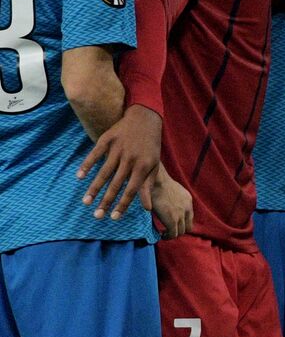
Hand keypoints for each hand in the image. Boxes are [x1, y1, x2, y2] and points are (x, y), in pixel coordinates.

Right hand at [77, 105, 162, 219]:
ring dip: (94, 188)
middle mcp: (130, 159)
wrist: (145, 118)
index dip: (123, 205)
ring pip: (103, 172)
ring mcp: (117, 149)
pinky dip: (86, 165)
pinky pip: (95, 154)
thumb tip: (146, 208)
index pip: (131, 190)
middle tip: (97, 216)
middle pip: (115, 184)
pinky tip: (79, 177)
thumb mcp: (153, 165)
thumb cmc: (150, 146)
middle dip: (106, 202)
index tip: (114, 218)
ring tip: (86, 202)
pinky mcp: (107, 139)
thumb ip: (147, 186)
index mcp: (143, 167)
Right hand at [149, 168, 192, 238]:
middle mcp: (187, 208)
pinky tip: (162, 235)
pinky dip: (168, 236)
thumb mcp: (172, 190)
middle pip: (187, 227)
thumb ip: (174, 198)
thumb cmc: (159, 182)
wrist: (157, 181)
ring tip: (165, 234)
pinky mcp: (172, 220)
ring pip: (180, 232)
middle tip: (168, 231)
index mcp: (188, 200)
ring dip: (173, 234)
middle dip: (178, 230)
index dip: (182, 223)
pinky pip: (173, 234)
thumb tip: (168, 203)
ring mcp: (181, 215)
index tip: (173, 225)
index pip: (189, 217)